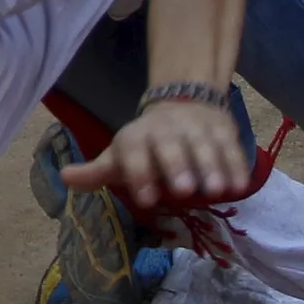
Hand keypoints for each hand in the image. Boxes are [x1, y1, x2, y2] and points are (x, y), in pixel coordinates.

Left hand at [61, 98, 251, 210]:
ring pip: (205, 145)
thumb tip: (64, 178)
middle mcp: (166, 129)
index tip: (145, 199)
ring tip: (217, 191)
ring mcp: (197, 128)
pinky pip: (231, 147)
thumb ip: (97, 172)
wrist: (183, 104)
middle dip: (177, 166)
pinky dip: (236, 164)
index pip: (134, 151)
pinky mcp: (223, 129)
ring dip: (212, 166)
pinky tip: (240, 185)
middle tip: (184, 190)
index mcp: (137, 137)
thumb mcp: (120, 156)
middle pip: (171, 146)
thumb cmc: (147, 145)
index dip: (139, 173)